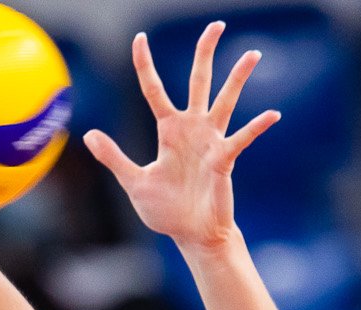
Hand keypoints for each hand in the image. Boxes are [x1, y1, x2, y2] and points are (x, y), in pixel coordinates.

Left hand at [83, 22, 279, 252]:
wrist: (192, 234)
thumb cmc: (166, 210)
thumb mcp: (134, 182)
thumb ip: (114, 157)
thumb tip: (89, 134)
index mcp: (169, 130)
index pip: (153, 89)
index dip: (144, 64)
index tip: (139, 38)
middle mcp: (192, 128)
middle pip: (198, 81)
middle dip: (206, 53)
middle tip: (217, 25)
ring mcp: (211, 141)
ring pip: (226, 101)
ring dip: (238, 78)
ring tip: (251, 55)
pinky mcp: (225, 159)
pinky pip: (241, 138)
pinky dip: (256, 127)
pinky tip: (271, 115)